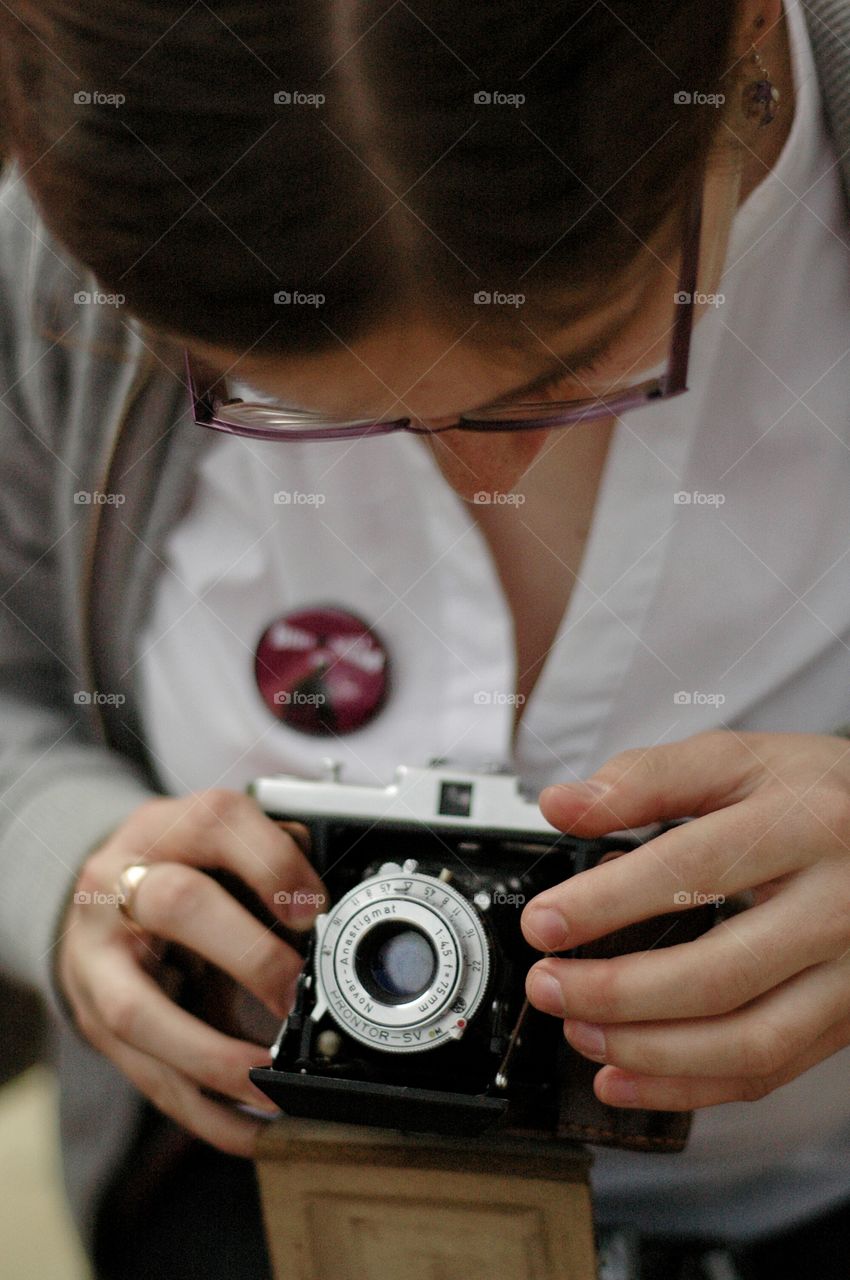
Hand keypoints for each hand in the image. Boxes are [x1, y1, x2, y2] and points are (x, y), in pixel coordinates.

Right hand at [57, 788, 326, 1155]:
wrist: (98, 896)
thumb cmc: (180, 867)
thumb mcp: (223, 844)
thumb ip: (276, 860)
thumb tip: (337, 908)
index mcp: (168, 828)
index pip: (218, 824)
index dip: (274, 866)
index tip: (317, 911)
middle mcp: (121, 884)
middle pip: (176, 906)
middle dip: (246, 954)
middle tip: (295, 991)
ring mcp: (98, 956)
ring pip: (139, 1011)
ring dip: (215, 1056)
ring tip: (272, 1082)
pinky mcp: (94, 1019)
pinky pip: (145, 1075)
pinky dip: (204, 1111)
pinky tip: (252, 1128)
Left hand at [520, 730, 849, 1111]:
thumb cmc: (815, 795)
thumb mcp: (739, 760)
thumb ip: (647, 779)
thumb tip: (562, 804)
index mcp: (803, 824)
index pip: (694, 868)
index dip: (609, 901)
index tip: (543, 922)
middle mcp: (836, 904)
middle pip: (721, 973)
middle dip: (618, 992)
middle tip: (549, 985)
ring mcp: (849, 972)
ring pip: (748, 1041)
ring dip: (649, 1052)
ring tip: (579, 1031)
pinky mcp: (847, 1018)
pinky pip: (767, 1071)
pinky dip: (687, 1087)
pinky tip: (623, 1077)